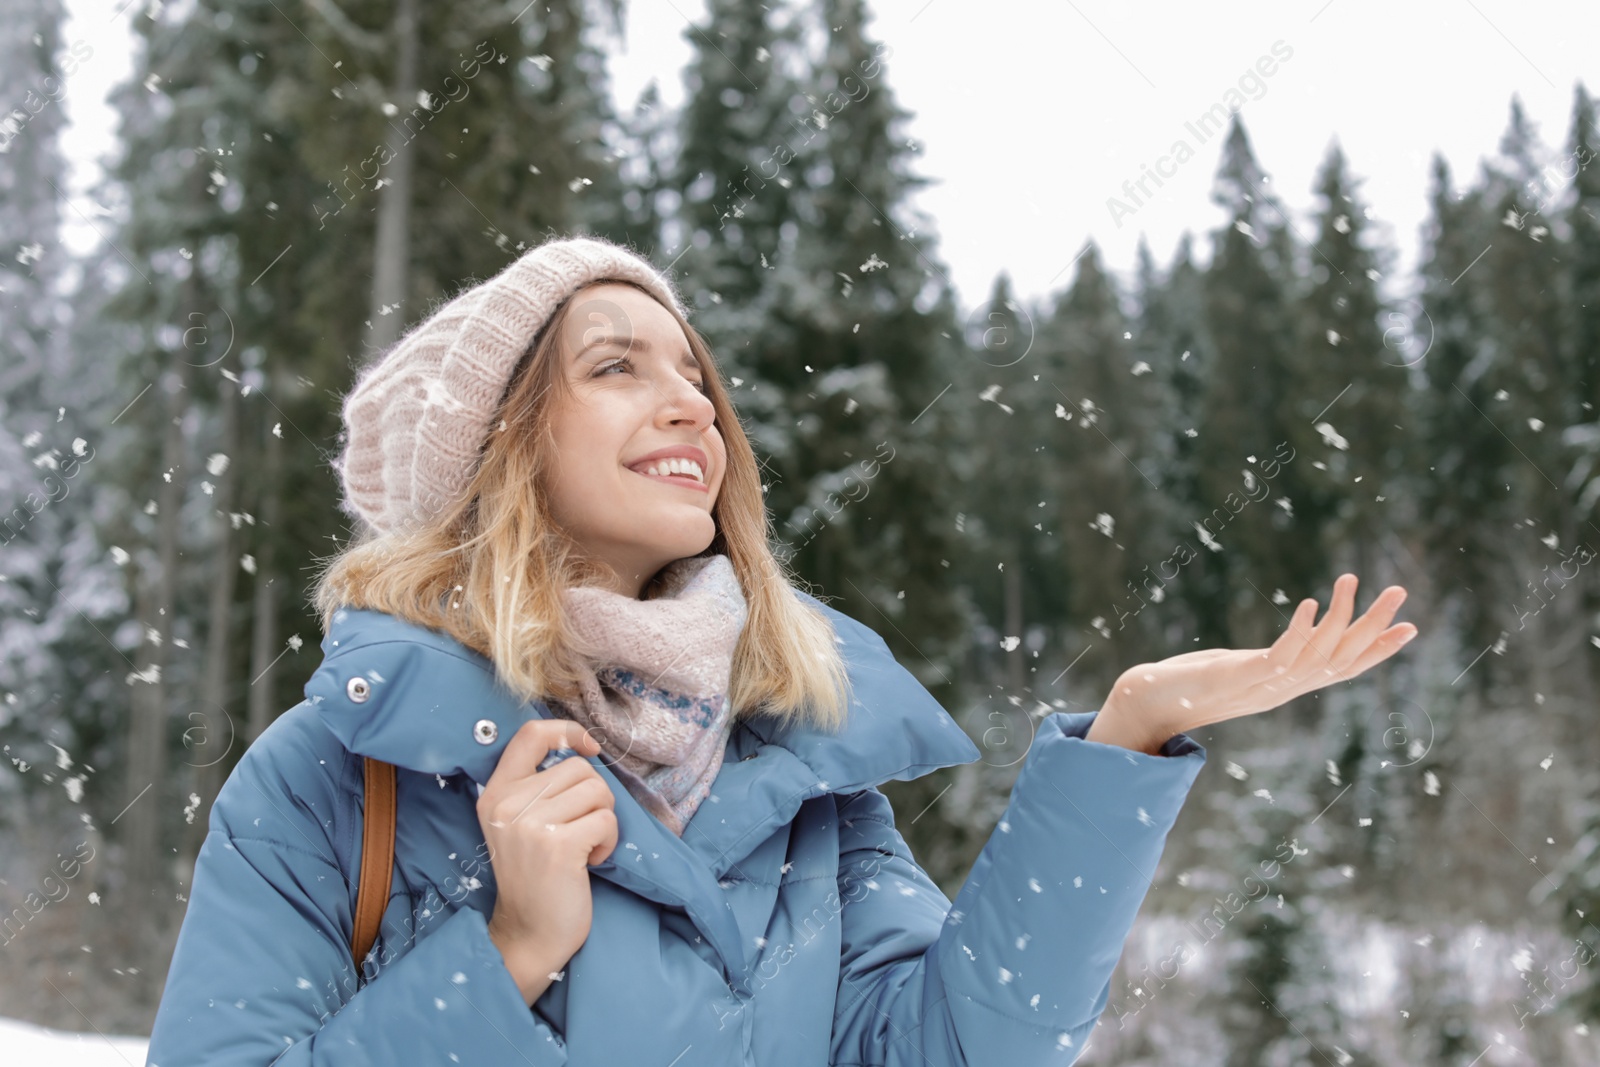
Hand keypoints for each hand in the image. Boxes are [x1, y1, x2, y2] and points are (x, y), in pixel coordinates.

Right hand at [479, 719, 617, 1004]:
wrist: (529, 933)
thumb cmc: (536, 876)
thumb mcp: (520, 825)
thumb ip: (538, 787)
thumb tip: (584, 750)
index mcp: (495, 793)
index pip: (531, 734)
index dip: (568, 731)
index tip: (590, 748)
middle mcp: (507, 804)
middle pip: (579, 768)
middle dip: (595, 798)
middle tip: (581, 831)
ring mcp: (530, 824)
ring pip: (597, 791)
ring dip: (603, 819)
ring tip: (585, 847)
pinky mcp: (557, 845)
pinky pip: (606, 820)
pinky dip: (608, 841)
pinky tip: (590, 862)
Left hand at [1088, 573, 1416, 752]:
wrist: (1148, 705)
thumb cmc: (1187, 685)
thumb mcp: (1239, 669)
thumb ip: (1268, 659)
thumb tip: (1287, 647)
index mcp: (1287, 686)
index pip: (1344, 668)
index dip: (1378, 650)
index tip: (1410, 626)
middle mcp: (1283, 690)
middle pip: (1343, 659)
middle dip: (1375, 627)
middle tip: (1401, 591)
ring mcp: (1264, 687)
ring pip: (1318, 655)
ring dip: (1341, 618)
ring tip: (1352, 578)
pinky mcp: (1240, 679)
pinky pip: (1281, 657)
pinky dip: (1300, 631)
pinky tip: (1311, 604)